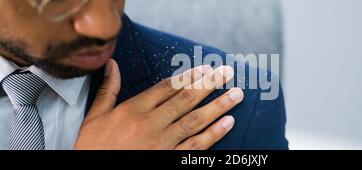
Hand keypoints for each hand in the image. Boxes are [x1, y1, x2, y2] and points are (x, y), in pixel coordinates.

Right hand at [74, 59, 243, 149]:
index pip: (167, 87)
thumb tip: (113, 64)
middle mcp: (151, 123)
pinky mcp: (169, 159)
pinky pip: (195, 146)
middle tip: (228, 72)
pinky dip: (213, 134)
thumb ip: (108, 90)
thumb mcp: (95, 117)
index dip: (189, 76)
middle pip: (186, 99)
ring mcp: (162, 143)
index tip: (205, 68)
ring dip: (218, 106)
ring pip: (195, 120)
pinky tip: (228, 123)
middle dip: (209, 84)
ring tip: (236, 94)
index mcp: (133, 109)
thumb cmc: (93, 147)